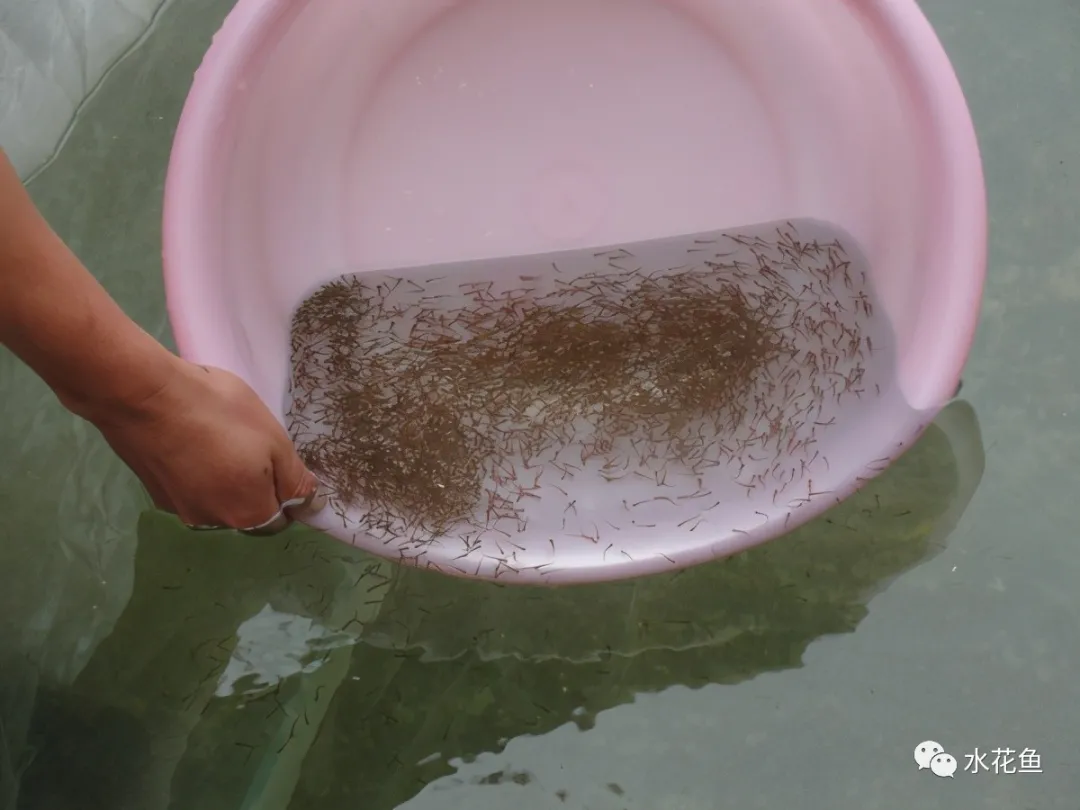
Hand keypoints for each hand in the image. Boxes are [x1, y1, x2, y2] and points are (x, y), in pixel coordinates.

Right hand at [84, 357, 324, 532]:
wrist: (143, 394)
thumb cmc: (219, 413)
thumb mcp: (273, 439)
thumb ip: (294, 477)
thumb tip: (308, 504)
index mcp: (246, 514)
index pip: (280, 519)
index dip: (285, 490)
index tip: (278, 458)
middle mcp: (211, 522)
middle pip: (246, 509)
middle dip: (254, 482)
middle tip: (248, 440)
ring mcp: (177, 508)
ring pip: (216, 497)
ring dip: (223, 475)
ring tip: (216, 435)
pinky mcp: (153, 490)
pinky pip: (189, 485)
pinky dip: (195, 468)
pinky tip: (190, 438)